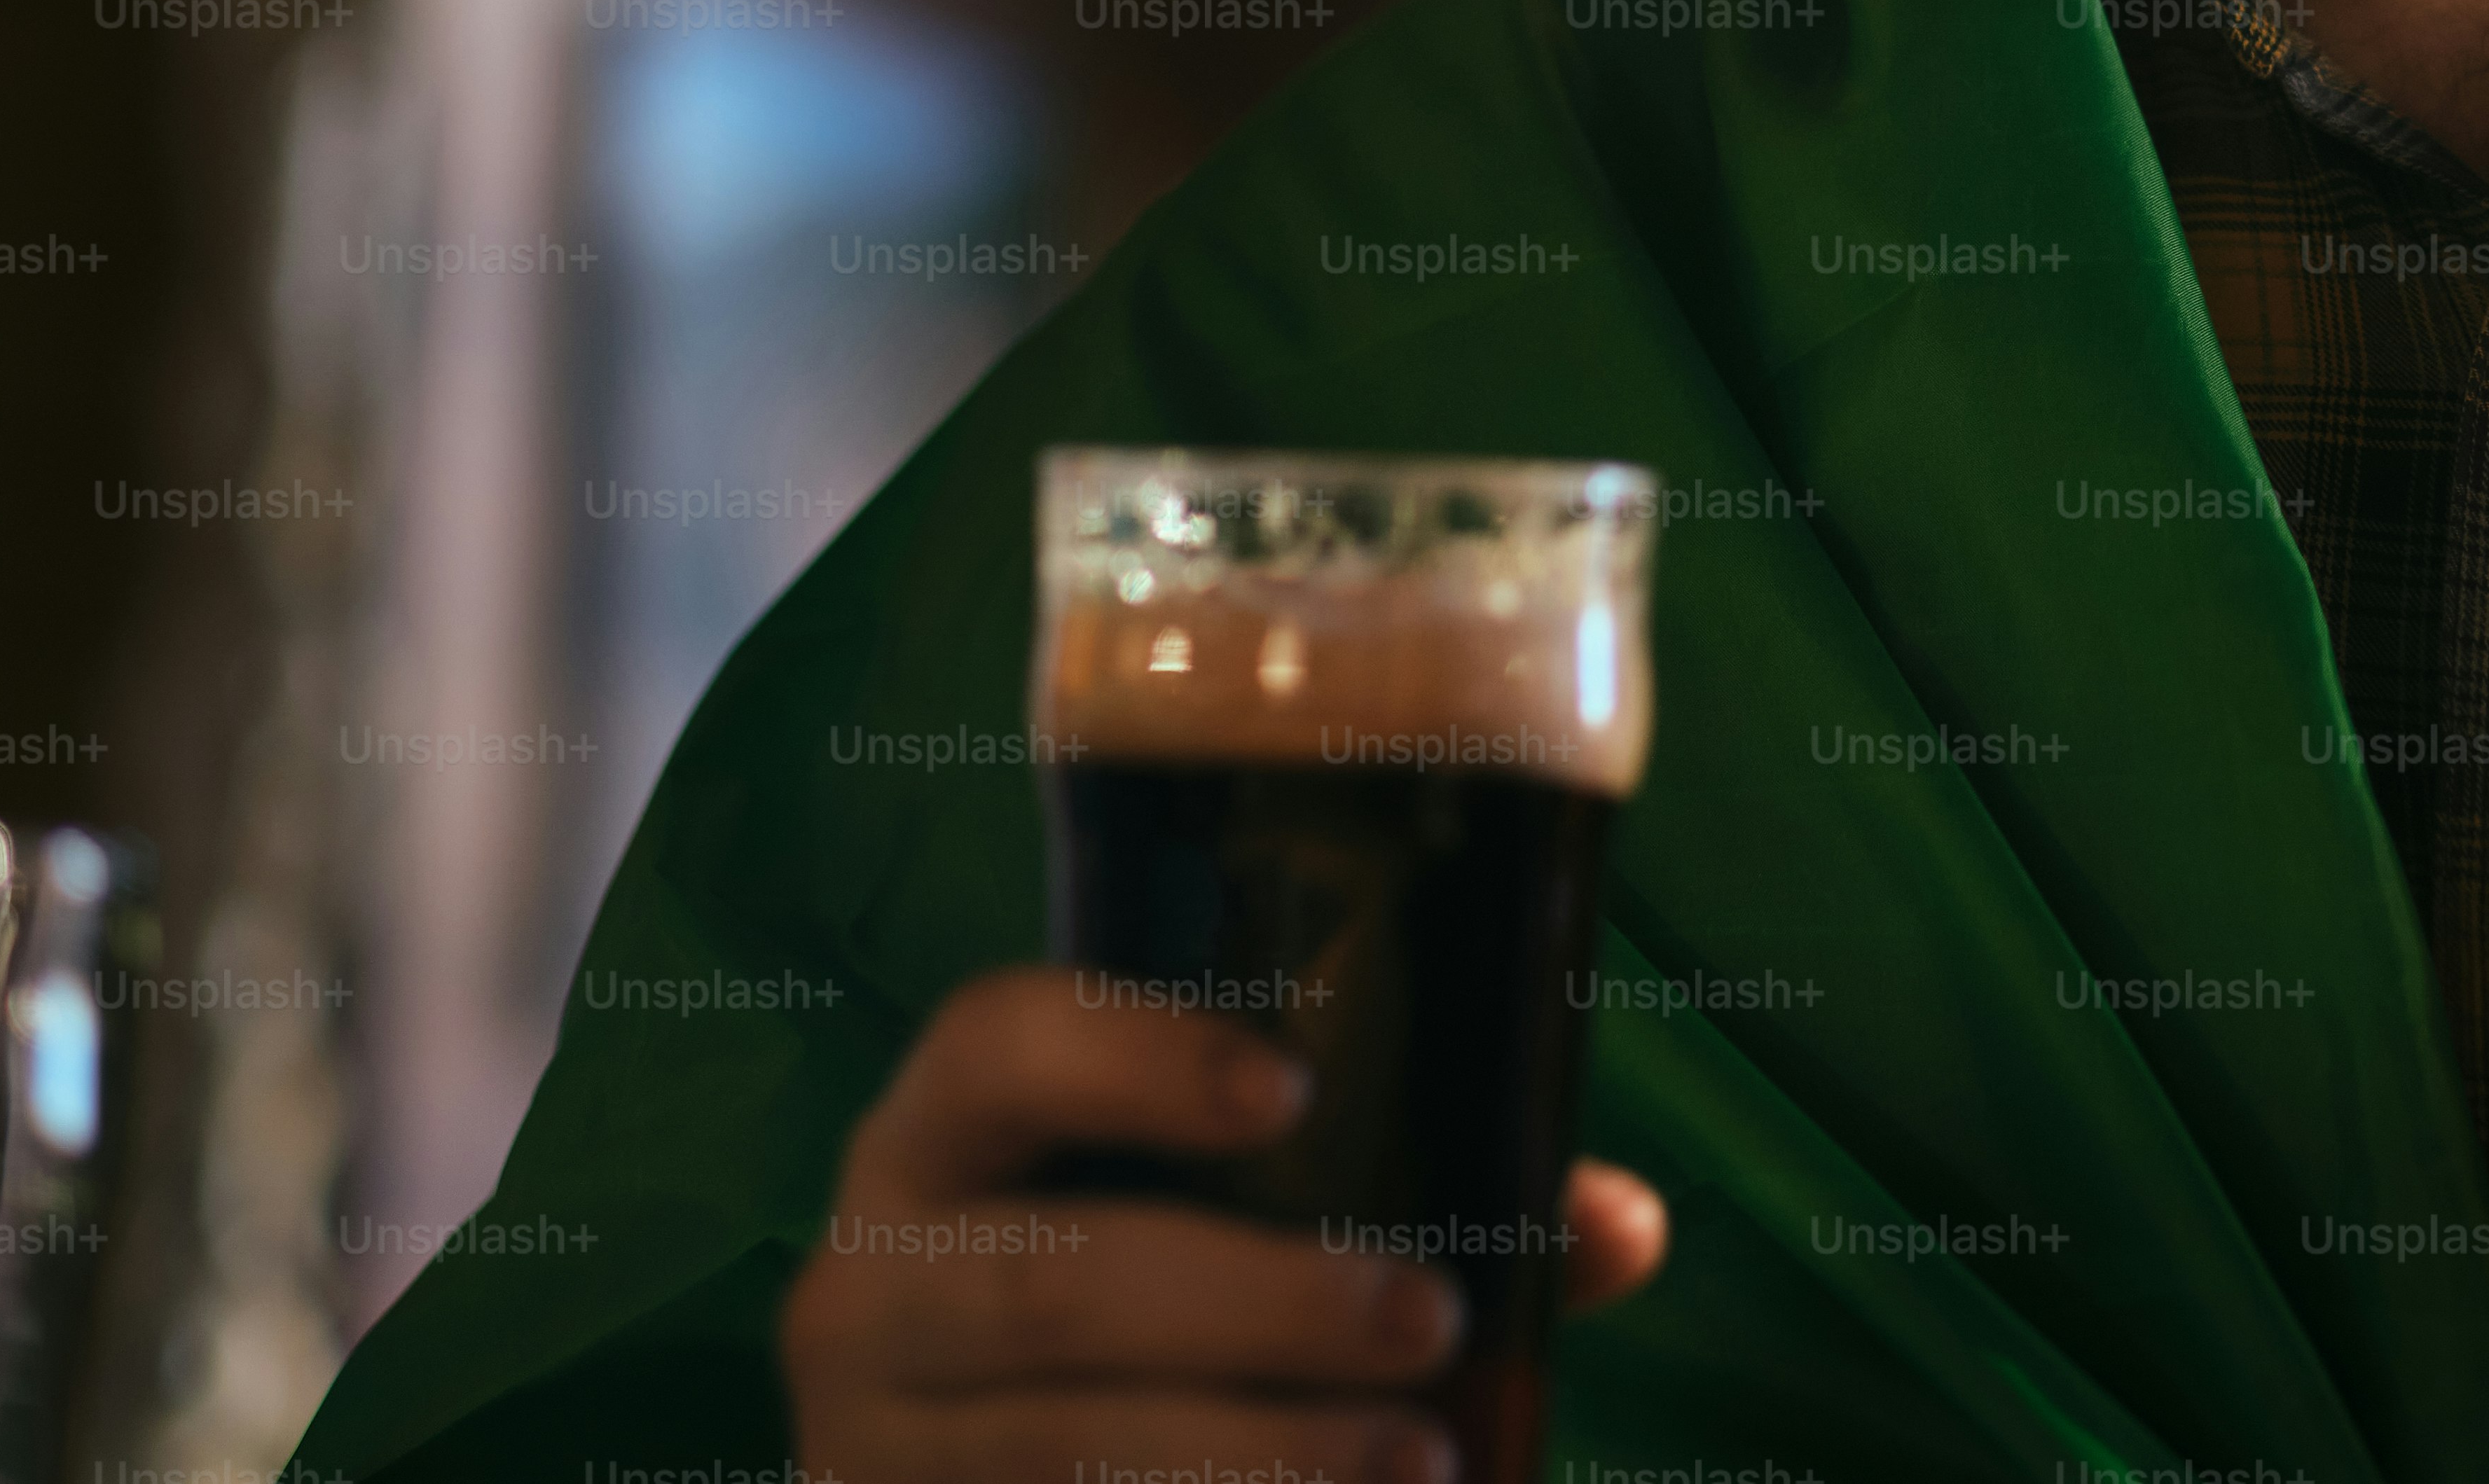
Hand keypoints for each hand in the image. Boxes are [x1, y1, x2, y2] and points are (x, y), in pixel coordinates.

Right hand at [781, 967, 1669, 1483]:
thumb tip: (1622, 1224)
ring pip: (1059, 1449)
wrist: (976, 1466)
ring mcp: (866, 1447)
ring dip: (1256, 1457)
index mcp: (940, 1138)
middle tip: (1428, 1319)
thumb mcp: (1217, 1222)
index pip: (999, 1046)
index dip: (1136, 1060)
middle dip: (1258, 1305)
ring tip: (1424, 1462)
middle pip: (1056, 1284)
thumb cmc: (1133, 1297)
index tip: (1291, 1087)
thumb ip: (1412, 1203)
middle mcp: (867, 1284)